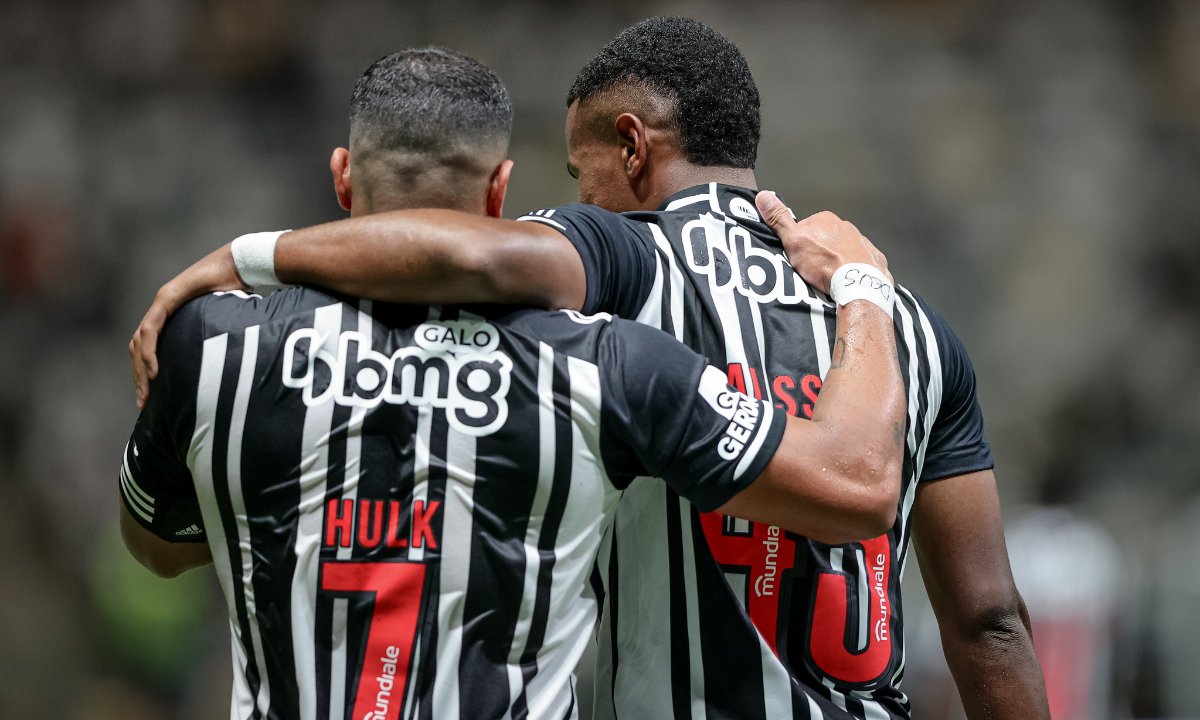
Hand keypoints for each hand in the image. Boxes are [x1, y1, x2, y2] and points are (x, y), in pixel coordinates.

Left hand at [130, 243, 245, 408]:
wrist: (240, 264)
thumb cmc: (237, 287)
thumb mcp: (222, 319)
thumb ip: (214, 334)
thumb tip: (223, 360)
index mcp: (171, 313)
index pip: (148, 345)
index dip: (145, 369)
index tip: (151, 393)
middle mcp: (161, 307)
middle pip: (139, 346)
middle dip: (139, 376)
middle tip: (144, 402)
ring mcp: (162, 301)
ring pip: (140, 340)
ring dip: (140, 368)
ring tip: (147, 391)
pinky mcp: (168, 298)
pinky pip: (152, 329)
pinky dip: (150, 351)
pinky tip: (153, 370)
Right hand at [754, 191, 890, 293]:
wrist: (856, 283)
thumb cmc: (825, 263)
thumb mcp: (793, 240)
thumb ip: (779, 219)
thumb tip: (763, 196)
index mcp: (827, 220)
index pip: (808, 227)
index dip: (801, 242)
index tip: (798, 255)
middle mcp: (847, 227)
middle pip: (828, 238)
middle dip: (821, 251)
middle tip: (812, 269)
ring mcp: (863, 243)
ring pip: (846, 250)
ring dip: (838, 260)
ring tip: (829, 278)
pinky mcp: (874, 260)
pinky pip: (862, 263)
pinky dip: (855, 270)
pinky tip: (847, 281)